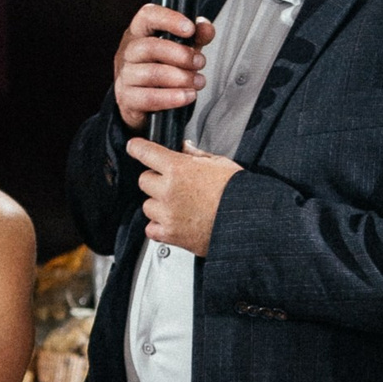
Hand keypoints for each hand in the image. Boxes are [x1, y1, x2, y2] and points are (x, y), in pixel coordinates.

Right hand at [112, 3, 215, 128]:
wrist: (145, 106)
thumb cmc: (163, 70)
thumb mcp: (182, 49)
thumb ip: (196, 37)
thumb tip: (206, 27)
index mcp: (139, 32)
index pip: (147, 16)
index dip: (169, 19)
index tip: (190, 29)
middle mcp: (127, 51)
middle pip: (149, 47)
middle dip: (181, 55)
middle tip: (200, 63)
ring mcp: (124, 76)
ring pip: (151, 74)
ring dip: (181, 78)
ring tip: (198, 82)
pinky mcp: (126, 99)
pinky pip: (149, 98)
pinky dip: (172, 97)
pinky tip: (187, 96)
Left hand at [125, 137, 238, 255]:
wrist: (248, 222)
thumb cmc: (237, 192)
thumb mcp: (220, 163)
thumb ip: (196, 155)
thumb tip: (185, 148)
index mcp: (178, 168)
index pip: (145, 152)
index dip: (138, 147)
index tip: (134, 147)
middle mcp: (168, 190)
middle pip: (144, 180)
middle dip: (155, 179)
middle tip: (172, 184)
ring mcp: (167, 214)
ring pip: (146, 205)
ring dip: (157, 204)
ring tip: (177, 205)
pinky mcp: (170, 234)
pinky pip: (151, 229)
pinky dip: (159, 226)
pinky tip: (172, 222)